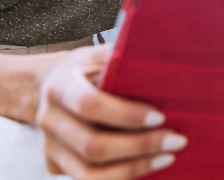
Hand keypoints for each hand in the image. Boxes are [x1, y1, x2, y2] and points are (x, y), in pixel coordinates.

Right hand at [35, 45, 187, 179]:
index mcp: (59, 86)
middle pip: (93, 146)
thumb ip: (123, 62)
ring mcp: (49, 146)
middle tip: (176, 141)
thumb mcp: (98, 56)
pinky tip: (147, 165)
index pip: (90, 105)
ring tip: (167, 157)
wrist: (48, 86)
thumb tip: (165, 69)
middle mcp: (49, 118)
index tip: (160, 117)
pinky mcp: (54, 165)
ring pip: (90, 174)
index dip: (126, 115)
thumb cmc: (84, 69)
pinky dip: (122, 176)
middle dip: (140, 147)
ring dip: (134, 168)